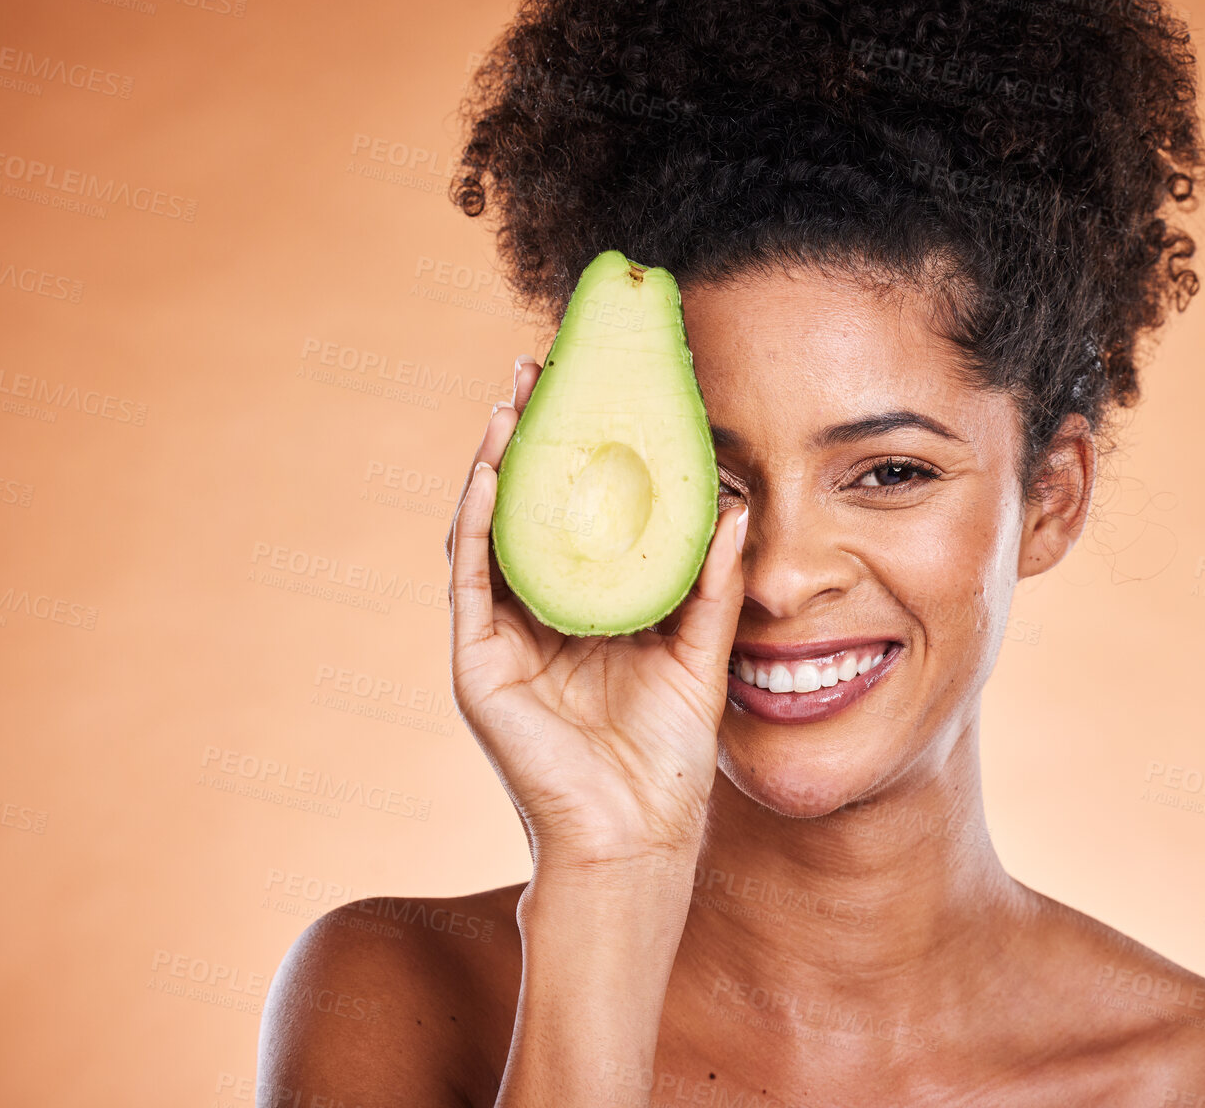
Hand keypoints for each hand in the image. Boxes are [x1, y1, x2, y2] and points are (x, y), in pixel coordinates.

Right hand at [444, 356, 746, 871]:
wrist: (639, 837)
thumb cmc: (668, 758)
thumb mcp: (700, 650)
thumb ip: (712, 582)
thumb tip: (735, 502)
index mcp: (587, 610)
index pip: (576, 514)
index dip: (581, 454)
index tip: (597, 390)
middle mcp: (537, 614)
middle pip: (527, 507)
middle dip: (530, 438)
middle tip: (539, 368)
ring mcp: (500, 637)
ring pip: (490, 529)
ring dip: (496, 461)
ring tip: (512, 399)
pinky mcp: (477, 664)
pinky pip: (469, 577)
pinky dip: (478, 520)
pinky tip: (493, 470)